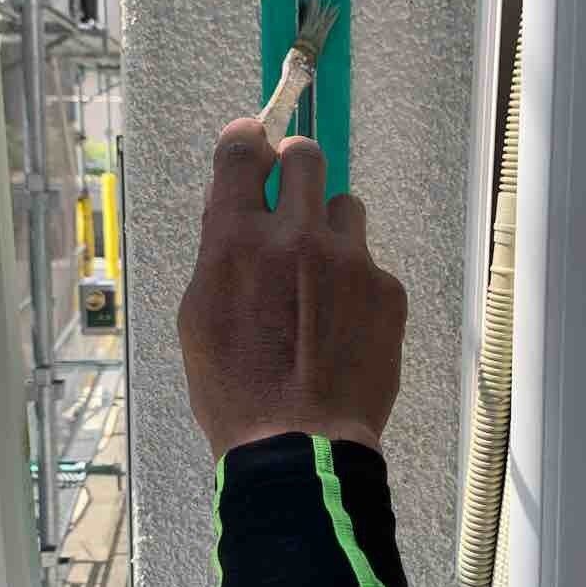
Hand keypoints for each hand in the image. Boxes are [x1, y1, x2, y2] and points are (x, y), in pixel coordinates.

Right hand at [178, 118, 407, 460]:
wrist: (300, 445)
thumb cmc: (235, 390)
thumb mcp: (199, 317)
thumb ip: (220, 253)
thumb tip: (237, 211)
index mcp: (237, 241)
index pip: (242, 150)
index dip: (246, 141)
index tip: (252, 145)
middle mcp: (296, 237)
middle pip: (307, 155)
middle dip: (295, 168)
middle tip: (290, 199)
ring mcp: (349, 260)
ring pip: (346, 206)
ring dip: (330, 228)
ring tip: (319, 279)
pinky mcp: (386, 288)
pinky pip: (369, 261)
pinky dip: (355, 282)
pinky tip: (341, 324)